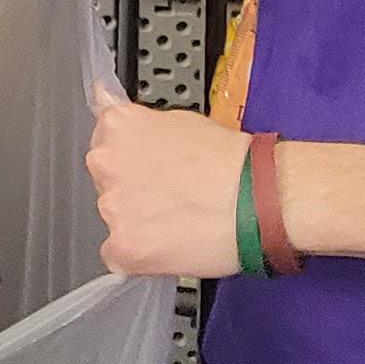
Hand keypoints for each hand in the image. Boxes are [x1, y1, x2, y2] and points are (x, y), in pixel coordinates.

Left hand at [87, 92, 247, 278]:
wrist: (259, 199)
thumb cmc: (231, 159)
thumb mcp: (184, 119)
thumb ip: (143, 123)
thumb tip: (115, 110)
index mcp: (120, 127)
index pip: (105, 136)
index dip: (133, 151)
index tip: (149, 160)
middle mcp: (107, 164)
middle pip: (105, 177)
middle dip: (131, 183)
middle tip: (170, 189)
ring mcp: (111, 208)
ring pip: (114, 215)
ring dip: (136, 217)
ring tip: (178, 215)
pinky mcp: (121, 248)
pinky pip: (118, 252)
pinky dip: (140, 250)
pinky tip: (171, 239)